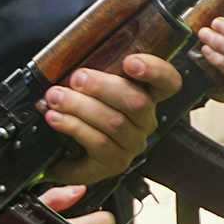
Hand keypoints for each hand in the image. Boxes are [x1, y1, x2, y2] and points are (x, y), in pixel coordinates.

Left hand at [43, 53, 180, 184]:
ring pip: (114, 122)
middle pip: (136, 101)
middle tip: (76, 79)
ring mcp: (133, 143)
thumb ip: (90, 75)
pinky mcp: (116, 162)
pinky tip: (55, 118)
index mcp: (145, 96)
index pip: (168, 82)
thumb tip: (75, 67)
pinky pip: (99, 142)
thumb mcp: (86, 90)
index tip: (130, 61)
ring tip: (55, 98)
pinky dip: (73, 126)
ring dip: (80, 106)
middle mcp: (145, 120)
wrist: (64, 154)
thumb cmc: (79, 114)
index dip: (156, 70)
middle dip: (101, 86)